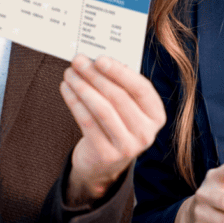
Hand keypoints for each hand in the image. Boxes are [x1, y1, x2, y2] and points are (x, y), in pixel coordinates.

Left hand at [59, 55, 164, 206]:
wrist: (104, 163)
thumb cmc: (116, 124)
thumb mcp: (128, 108)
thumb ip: (121, 86)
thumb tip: (96, 60)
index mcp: (156, 116)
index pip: (141, 89)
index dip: (120, 72)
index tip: (100, 59)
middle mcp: (146, 133)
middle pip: (118, 97)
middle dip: (95, 76)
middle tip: (78, 61)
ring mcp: (128, 147)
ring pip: (101, 109)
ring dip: (82, 87)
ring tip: (69, 74)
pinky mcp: (106, 155)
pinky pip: (87, 122)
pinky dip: (74, 102)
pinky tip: (66, 90)